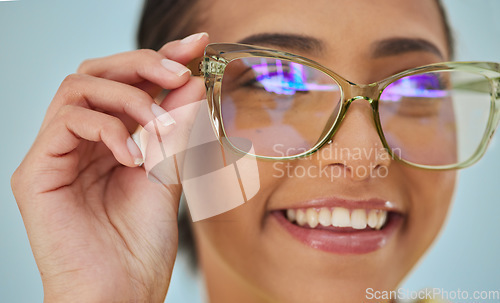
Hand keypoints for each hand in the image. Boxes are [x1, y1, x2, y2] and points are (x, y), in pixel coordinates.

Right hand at [11, 33, 208, 302]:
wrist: (120, 295)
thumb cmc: (141, 245)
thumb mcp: (170, 175)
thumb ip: (177, 130)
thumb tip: (191, 82)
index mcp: (109, 142)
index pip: (127, 84)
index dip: (160, 59)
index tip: (196, 44)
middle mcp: (79, 142)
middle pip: (97, 73)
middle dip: (142, 64)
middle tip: (179, 71)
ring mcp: (54, 154)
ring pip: (78, 87)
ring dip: (128, 98)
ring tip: (159, 128)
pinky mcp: (35, 172)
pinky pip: (67, 122)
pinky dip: (108, 129)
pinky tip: (133, 155)